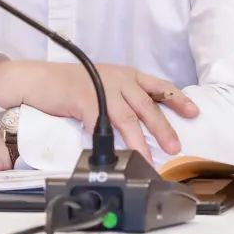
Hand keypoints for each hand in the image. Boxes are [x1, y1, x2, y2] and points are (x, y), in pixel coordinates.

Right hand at [0, 60, 198, 161]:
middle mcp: (118, 79)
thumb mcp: (103, 85)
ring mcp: (102, 88)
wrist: (40, 79)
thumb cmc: (69, 84)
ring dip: (141, 140)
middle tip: (175, 146)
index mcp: (125, 74)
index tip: (194, 112)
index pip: (158, 86)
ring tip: (151, 158)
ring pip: (129, 117)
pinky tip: (119, 153)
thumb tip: (142, 123)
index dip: (177, 99)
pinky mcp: (86, 100)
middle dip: (164, 127)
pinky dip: (112, 140)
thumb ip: (122, 99)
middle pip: (147, 104)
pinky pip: (104, 123)